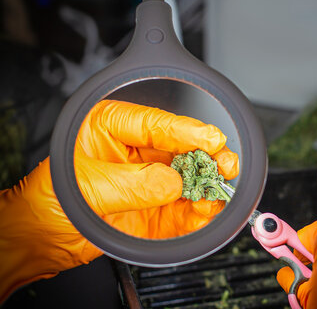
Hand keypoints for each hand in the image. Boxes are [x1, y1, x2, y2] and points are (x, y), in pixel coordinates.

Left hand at [0, 100, 238, 301]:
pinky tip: (205, 213)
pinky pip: (184, 209)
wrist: (40, 242)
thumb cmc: (47, 202)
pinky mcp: (156, 208)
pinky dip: (198, 213)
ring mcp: (149, 180)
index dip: (187, 130)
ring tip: (219, 191)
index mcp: (112, 128)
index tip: (211, 138)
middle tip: (225, 163)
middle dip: (207, 156)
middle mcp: (136, 151)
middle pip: (181, 148)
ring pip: (189, 178)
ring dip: (207, 186)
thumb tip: (173, 183)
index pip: (156, 124)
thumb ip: (133, 184)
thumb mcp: (87, 187)